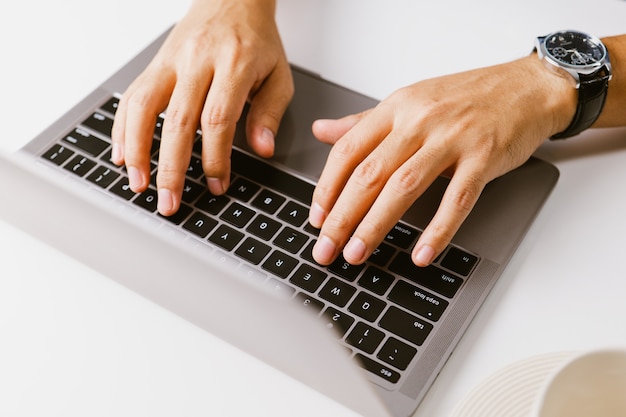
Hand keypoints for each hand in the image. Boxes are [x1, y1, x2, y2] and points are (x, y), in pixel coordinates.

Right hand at [111, 0, 292, 214]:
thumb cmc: (256, 40)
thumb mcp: (279, 74)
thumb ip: (270, 112)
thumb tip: (262, 149)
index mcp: (233, 64)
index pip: (218, 118)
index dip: (215, 157)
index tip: (217, 184)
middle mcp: (197, 61)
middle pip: (178, 119)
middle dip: (171, 167)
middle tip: (170, 201)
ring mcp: (170, 61)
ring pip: (145, 107)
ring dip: (137, 149)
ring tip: (139, 183)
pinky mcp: (155, 63)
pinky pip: (132, 96)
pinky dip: (123, 127)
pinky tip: (123, 153)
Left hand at [308, 55, 575, 266]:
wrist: (526, 87)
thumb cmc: (465, 97)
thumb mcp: (408, 102)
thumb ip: (363, 121)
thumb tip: (322, 131)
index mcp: (396, 107)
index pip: (348, 150)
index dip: (327, 187)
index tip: (316, 218)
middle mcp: (419, 120)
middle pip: (369, 174)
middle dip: (342, 216)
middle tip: (326, 248)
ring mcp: (452, 139)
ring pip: (403, 187)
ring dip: (375, 225)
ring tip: (357, 254)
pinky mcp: (483, 157)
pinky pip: (457, 200)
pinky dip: (437, 230)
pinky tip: (421, 254)